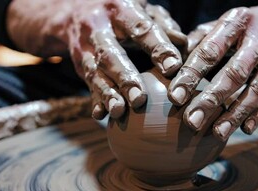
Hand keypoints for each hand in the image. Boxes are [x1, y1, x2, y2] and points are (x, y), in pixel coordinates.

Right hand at [7, 0, 184, 119]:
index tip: (173, 67)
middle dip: (125, 78)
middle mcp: (98, 27)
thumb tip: (183, 46)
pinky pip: (86, 83)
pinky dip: (94, 100)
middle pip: (111, 54)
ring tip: (118, 111)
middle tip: (140, 99)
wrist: (74, 10)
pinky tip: (101, 114)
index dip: (157, 48)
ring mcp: (84, 48)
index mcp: (120, 9)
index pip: (141, 29)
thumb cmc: (122, 13)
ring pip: (94, 72)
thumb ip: (162, 25)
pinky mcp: (79, 64)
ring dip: (107, 93)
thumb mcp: (141, 10)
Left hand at [167, 3, 257, 141]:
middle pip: (235, 73)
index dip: (192, 75)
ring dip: (236, 113)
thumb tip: (172, 63)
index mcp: (238, 21)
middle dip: (211, 100)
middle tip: (192, 121)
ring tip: (217, 132)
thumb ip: (200, 41)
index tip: (175, 97)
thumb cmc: (248, 28)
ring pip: (257, 89)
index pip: (210, 50)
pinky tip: (245, 129)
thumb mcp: (225, 24)